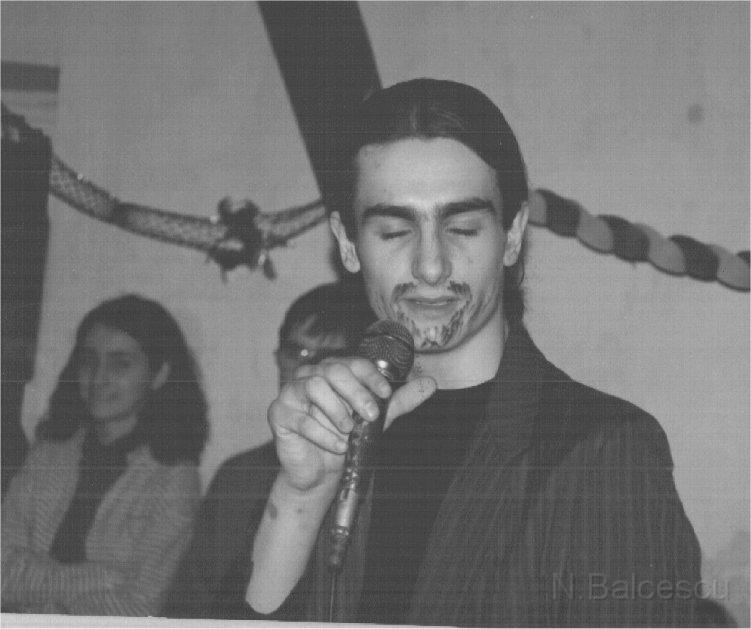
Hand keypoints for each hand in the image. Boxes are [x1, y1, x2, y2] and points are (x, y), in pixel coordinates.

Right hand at [268, 356, 435, 493]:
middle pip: (333, 370)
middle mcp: (311, 376)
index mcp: (334, 371)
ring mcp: (291, 393)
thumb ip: (400, 401)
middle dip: (356, 393)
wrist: (320, 472)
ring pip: (314, 387)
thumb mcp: (377, 419)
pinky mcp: (279, 414)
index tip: (385, 394)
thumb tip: (431, 383)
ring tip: (349, 430)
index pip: (353, 363)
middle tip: (370, 416)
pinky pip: (301, 418)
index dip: (371, 376)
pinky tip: (336, 446)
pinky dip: (323, 434)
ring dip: (337, 411)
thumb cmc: (346, 438)